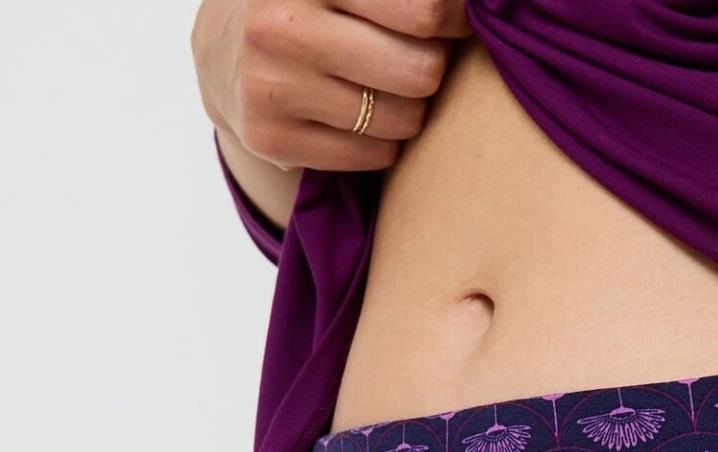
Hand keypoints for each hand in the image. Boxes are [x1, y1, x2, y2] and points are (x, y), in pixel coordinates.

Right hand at [192, 0, 472, 173]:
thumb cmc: (308, 6)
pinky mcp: (272, 137)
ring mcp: (273, 84)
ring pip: (404, 119)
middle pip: (422, 70)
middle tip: (414, 57)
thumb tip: (480, 8)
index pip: (423, 10)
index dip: (454, 18)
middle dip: (430, 66)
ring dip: (410, 109)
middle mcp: (282, 25)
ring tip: (380, 87)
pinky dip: (383, 142)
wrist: (222, 54)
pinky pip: (377, 155)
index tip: (455, 20)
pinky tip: (358, 117)